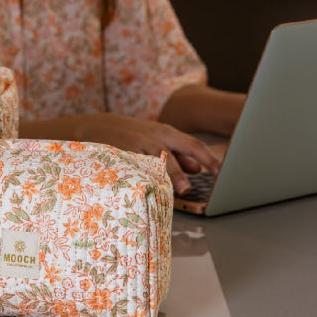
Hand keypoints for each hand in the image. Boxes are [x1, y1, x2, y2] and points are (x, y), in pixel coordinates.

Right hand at [18, 112, 220, 195]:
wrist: (94, 126)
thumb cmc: (131, 135)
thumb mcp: (155, 140)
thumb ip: (177, 153)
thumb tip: (198, 169)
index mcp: (164, 132)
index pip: (192, 145)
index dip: (208, 158)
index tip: (221, 173)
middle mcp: (152, 137)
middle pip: (173, 151)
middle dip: (183, 170)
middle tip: (191, 187)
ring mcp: (134, 146)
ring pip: (154, 160)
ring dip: (167, 175)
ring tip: (178, 190)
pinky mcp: (118, 155)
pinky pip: (134, 166)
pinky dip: (144, 175)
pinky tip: (150, 187)